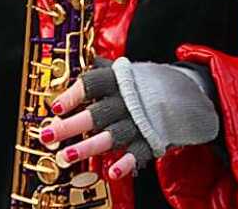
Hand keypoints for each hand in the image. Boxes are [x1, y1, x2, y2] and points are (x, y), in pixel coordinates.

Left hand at [39, 58, 218, 179]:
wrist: (188, 90)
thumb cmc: (144, 82)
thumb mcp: (122, 69)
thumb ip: (98, 70)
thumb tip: (69, 66)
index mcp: (118, 79)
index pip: (93, 84)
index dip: (73, 94)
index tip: (55, 107)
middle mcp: (128, 100)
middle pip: (97, 113)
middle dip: (71, 125)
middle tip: (48, 135)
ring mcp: (141, 121)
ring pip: (112, 135)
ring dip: (89, 146)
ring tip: (66, 155)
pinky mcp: (153, 139)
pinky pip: (138, 152)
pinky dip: (126, 162)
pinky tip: (112, 172)